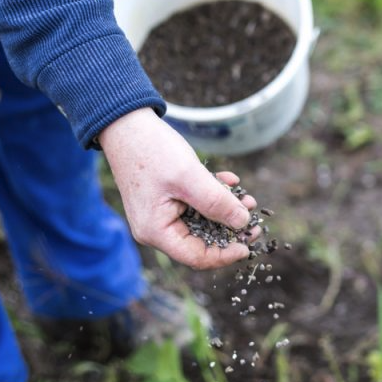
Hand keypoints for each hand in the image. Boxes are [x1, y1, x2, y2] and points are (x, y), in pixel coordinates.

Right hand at [98, 108, 259, 269]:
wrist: (127, 125)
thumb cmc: (152, 151)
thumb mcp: (190, 177)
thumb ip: (217, 202)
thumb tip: (243, 223)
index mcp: (156, 231)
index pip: (196, 257)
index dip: (226, 254)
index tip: (249, 243)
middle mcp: (157, 228)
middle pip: (201, 241)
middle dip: (230, 229)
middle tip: (254, 218)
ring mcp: (162, 213)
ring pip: (202, 221)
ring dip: (226, 209)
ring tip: (247, 198)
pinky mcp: (167, 199)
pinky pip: (196, 204)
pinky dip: (214, 194)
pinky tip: (229, 179)